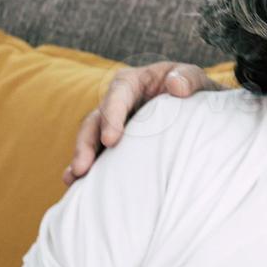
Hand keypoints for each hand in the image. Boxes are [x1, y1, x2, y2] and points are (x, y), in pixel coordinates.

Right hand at [63, 62, 221, 185]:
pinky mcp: (115, 144)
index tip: (111, 140)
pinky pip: (98, 156)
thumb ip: (188, 78)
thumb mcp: (193, 78)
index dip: (111, 116)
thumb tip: (177, 87)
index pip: (117, 94)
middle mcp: (115, 103)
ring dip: (81, 159)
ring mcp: (112, 125)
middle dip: (86, 144)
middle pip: (94, 121)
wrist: (193, 104)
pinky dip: (88, 170)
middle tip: (82, 168)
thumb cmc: (190, 88)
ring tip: (74, 179)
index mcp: (131, 83)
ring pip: (91, 140)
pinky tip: (77, 187)